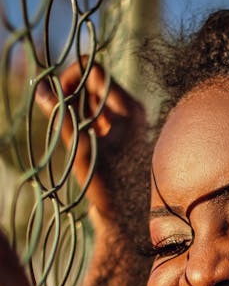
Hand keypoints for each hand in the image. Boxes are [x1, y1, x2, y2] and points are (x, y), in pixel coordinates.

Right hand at [35, 59, 145, 220]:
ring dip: (74, 109)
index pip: (93, 70)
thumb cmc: (107, 184)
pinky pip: (95, 115)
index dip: (69, 77)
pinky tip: (78, 141)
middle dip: (70, 94)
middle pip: (92, 82)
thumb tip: (41, 89)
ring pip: (91, 99)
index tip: (56, 97)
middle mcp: (131, 110)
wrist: (126, 215)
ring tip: (71, 134)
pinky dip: (81, 120)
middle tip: (61, 118)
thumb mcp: (80, 149)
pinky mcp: (119, 134)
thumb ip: (61, 116)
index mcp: (128, 107)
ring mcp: (126, 122)